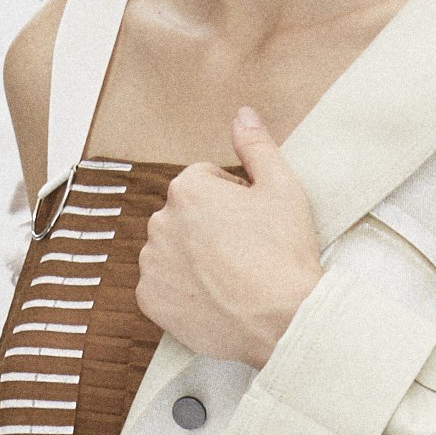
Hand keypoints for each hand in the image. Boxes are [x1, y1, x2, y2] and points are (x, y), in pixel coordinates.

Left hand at [136, 106, 321, 370]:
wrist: (283, 320)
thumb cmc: (284, 254)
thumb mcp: (281, 186)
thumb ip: (256, 145)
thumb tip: (242, 114)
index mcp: (188, 188)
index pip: (205, 183)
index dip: (234, 202)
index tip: (252, 225)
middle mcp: (160, 222)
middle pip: (185, 217)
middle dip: (208, 229)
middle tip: (243, 254)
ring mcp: (152, 263)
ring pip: (171, 251)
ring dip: (192, 259)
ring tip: (229, 279)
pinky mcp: (151, 301)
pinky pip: (161, 288)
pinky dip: (180, 292)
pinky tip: (211, 298)